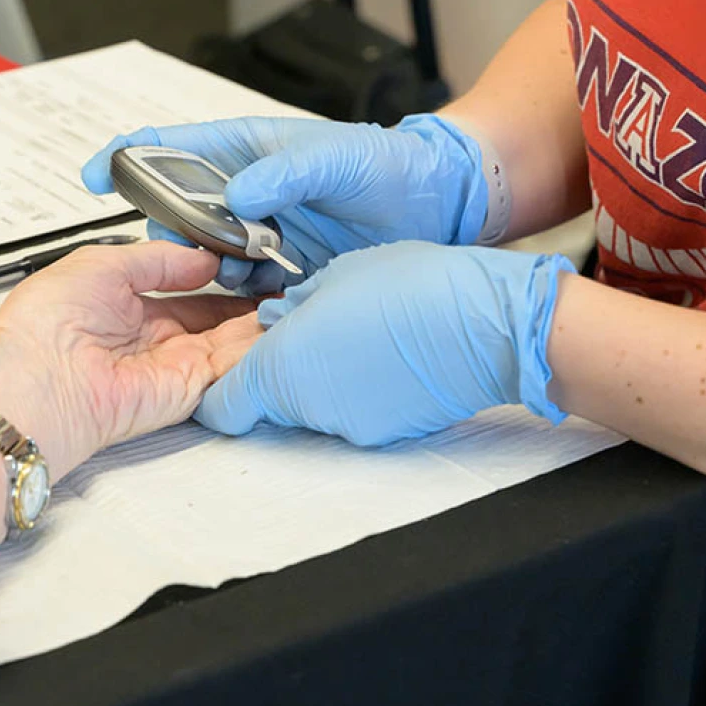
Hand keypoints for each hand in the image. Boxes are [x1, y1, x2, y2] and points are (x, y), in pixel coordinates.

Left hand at [0, 241, 260, 479]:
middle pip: (215, 316)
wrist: (33, 383)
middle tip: (283, 274)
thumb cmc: (42, 326)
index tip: (249, 255)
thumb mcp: (102, 262)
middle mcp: (150, 337)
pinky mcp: (183, 390)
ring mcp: (169, 365)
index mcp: (126, 305)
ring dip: (260, 318)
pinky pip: (228, 365)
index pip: (188, 287)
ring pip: (229, 340)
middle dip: (248, 296)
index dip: (220, 271)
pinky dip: (257, 344)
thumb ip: (158, 257)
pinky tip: (282, 320)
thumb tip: (202, 258)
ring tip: (295, 290)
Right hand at [82, 114, 490, 292]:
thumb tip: (238, 196)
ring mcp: (259, 232)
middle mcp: (243, 191)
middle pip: (177, 211)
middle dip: (173, 232)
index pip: (170, 147)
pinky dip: (239, 297)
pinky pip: (240, 288)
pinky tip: (258, 300)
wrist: (435, 204)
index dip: (127, 159)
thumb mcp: (339, 157)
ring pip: (204, 255)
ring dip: (209, 269)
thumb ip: (287, 171)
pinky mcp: (279, 268)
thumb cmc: (388, 164)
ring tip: (245, 272)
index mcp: (245, 150)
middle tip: (196, 250)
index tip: (94, 178)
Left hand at [196, 239, 574, 446]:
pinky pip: (355, 408)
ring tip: (359, 326)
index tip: (229, 358)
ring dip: (323, 372)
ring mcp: (351, 426)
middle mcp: (310, 408)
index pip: (221, 406)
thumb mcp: (338, 273)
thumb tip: (280, 314)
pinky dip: (360, 384)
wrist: (488, 327)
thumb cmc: (412, 287)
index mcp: (283, 367)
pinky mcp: (388, 431)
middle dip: (279, 365)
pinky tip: (389, 349)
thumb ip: (295, 301)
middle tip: (309, 320)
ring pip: (314, 402)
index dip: (217, 384)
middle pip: (270, 399)